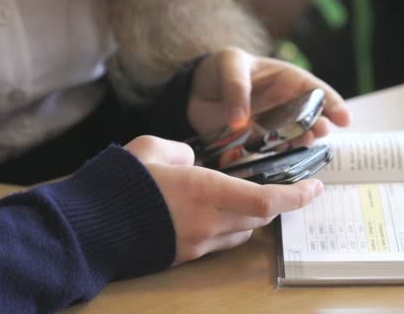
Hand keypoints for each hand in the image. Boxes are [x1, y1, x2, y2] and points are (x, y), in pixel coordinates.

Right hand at [124, 136, 323, 264]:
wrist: (88, 227)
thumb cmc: (119, 181)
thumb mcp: (152, 148)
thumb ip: (182, 150)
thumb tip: (194, 161)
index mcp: (205, 191)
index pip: (265, 199)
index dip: (295, 195)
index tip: (315, 187)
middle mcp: (208, 222)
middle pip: (259, 219)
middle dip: (273, 204)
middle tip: (278, 187)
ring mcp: (196, 244)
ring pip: (240, 232)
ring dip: (248, 217)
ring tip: (237, 198)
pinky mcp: (183, 256)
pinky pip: (217, 242)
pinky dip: (224, 227)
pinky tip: (206, 213)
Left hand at [190, 47, 350, 146]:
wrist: (195, 92)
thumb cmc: (219, 69)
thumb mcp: (229, 65)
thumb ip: (236, 88)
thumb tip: (240, 120)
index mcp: (287, 81)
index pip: (317, 91)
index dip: (333, 104)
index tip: (344, 119)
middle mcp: (286, 106)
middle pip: (312, 119)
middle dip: (320, 126)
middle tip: (320, 133)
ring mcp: (273, 127)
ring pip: (296, 139)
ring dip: (302, 144)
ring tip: (301, 145)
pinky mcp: (257, 144)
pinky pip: (274, 154)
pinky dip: (280, 159)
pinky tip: (282, 163)